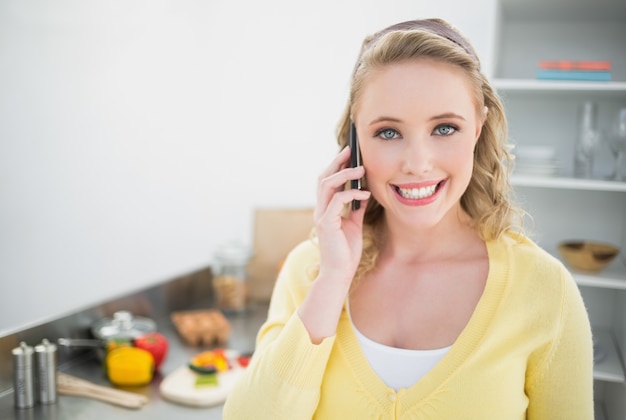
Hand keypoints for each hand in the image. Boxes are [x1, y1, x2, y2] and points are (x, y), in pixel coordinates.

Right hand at [314, 146, 370, 285]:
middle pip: (323, 178)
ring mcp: (321, 216)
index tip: (349, 153)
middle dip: (337, 162)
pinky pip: (337, 201)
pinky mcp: (327, 224)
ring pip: (327, 185)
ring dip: (344, 174)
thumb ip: (355, 209)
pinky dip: (351, 194)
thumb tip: (363, 193)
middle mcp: (320, 210)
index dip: (336, 166)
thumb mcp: (354, 225)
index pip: (326, 181)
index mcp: (325, 209)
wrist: (340, 273)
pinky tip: (365, 194)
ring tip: (361, 169)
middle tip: (351, 150)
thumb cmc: (346, 252)